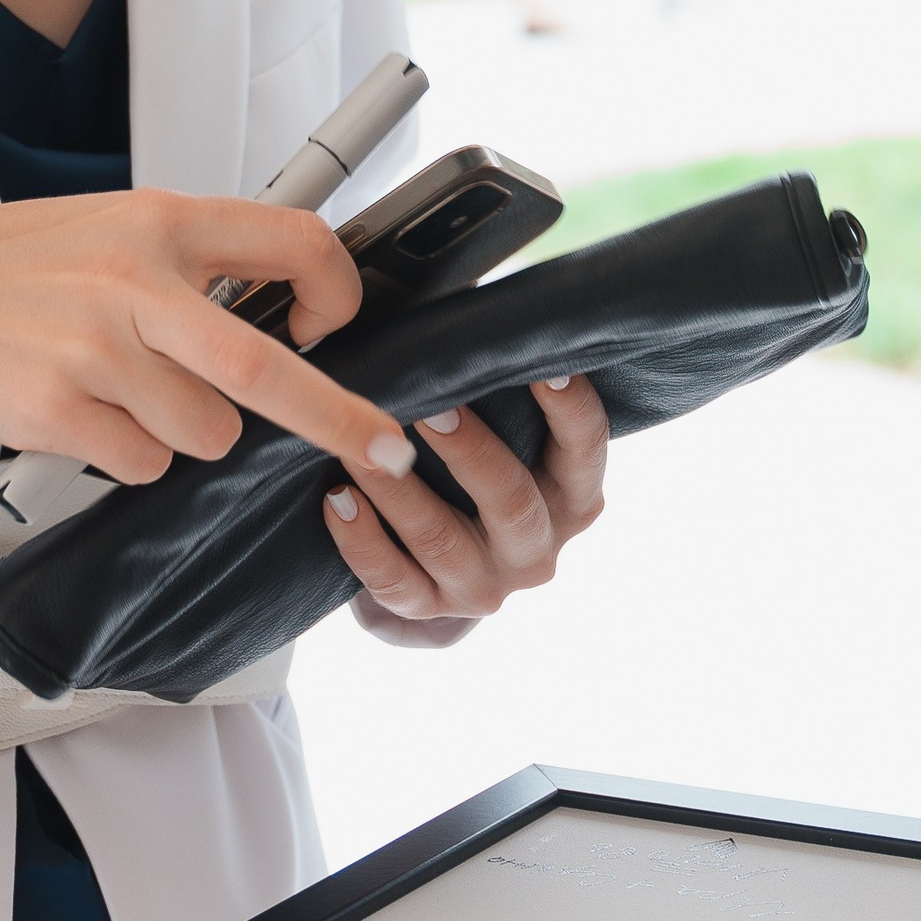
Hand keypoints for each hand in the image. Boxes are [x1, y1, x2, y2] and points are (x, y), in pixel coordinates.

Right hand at [0, 189, 404, 487]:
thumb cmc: (5, 269)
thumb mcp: (108, 228)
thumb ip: (189, 258)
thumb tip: (281, 308)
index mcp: (157, 222)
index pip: (290, 241)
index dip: (333, 291)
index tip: (333, 326)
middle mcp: (131, 281)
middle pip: (264, 367)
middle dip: (338, 418)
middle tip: (384, 446)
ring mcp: (92, 350)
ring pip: (205, 432)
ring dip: (185, 432)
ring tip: (121, 392)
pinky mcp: (56, 411)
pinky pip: (143, 464)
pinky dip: (128, 456)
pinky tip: (83, 415)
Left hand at [323, 375, 609, 645]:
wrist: (438, 564)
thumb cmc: (470, 466)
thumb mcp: (503, 434)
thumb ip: (494, 387)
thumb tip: (466, 310)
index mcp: (572, 496)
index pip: (584, 448)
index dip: (570, 407)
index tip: (546, 363)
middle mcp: (538, 548)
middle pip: (512, 502)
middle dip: (470, 452)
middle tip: (432, 406)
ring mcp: (486, 586)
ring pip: (442, 541)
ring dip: (397, 492)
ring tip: (356, 450)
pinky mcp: (431, 611)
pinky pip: (393, 583)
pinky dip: (361, 542)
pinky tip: (336, 500)